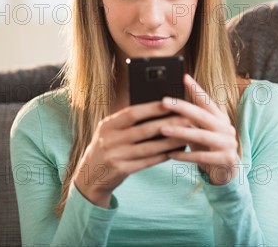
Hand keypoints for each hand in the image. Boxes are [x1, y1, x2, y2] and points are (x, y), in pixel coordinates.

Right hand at [73, 101, 190, 207]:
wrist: (89, 175)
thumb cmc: (108, 146)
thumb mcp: (111, 131)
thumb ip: (128, 121)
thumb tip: (159, 108)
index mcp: (107, 125)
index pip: (132, 113)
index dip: (152, 108)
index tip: (170, 103)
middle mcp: (109, 140)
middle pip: (144, 130)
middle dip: (168, 124)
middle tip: (187, 119)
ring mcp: (115, 156)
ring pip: (148, 147)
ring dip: (170, 141)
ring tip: (186, 136)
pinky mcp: (121, 170)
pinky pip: (147, 162)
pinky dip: (162, 156)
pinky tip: (175, 151)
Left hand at [160, 74, 238, 185]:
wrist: (228, 174)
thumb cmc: (210, 150)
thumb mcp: (203, 133)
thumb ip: (192, 122)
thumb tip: (170, 108)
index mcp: (221, 119)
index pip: (208, 101)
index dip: (197, 89)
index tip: (184, 77)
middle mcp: (227, 128)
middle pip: (203, 115)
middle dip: (183, 108)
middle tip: (164, 102)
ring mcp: (228, 144)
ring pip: (202, 135)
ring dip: (180, 132)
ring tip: (162, 129)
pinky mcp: (226, 160)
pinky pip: (202, 157)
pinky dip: (185, 155)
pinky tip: (171, 154)